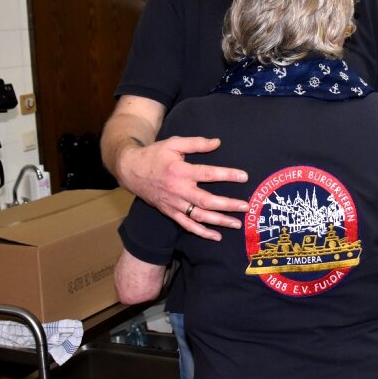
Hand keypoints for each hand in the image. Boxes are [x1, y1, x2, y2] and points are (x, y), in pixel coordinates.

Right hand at [118, 135, 248, 240]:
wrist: (131, 170)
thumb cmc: (155, 155)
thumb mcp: (174, 143)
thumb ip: (196, 143)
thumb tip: (217, 142)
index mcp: (180, 171)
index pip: (208, 174)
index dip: (227, 175)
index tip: (244, 176)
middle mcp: (178, 190)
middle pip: (207, 200)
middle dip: (228, 205)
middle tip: (246, 206)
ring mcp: (174, 204)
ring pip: (199, 216)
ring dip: (219, 221)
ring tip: (237, 223)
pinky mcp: (170, 212)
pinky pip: (187, 225)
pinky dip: (202, 232)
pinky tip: (216, 236)